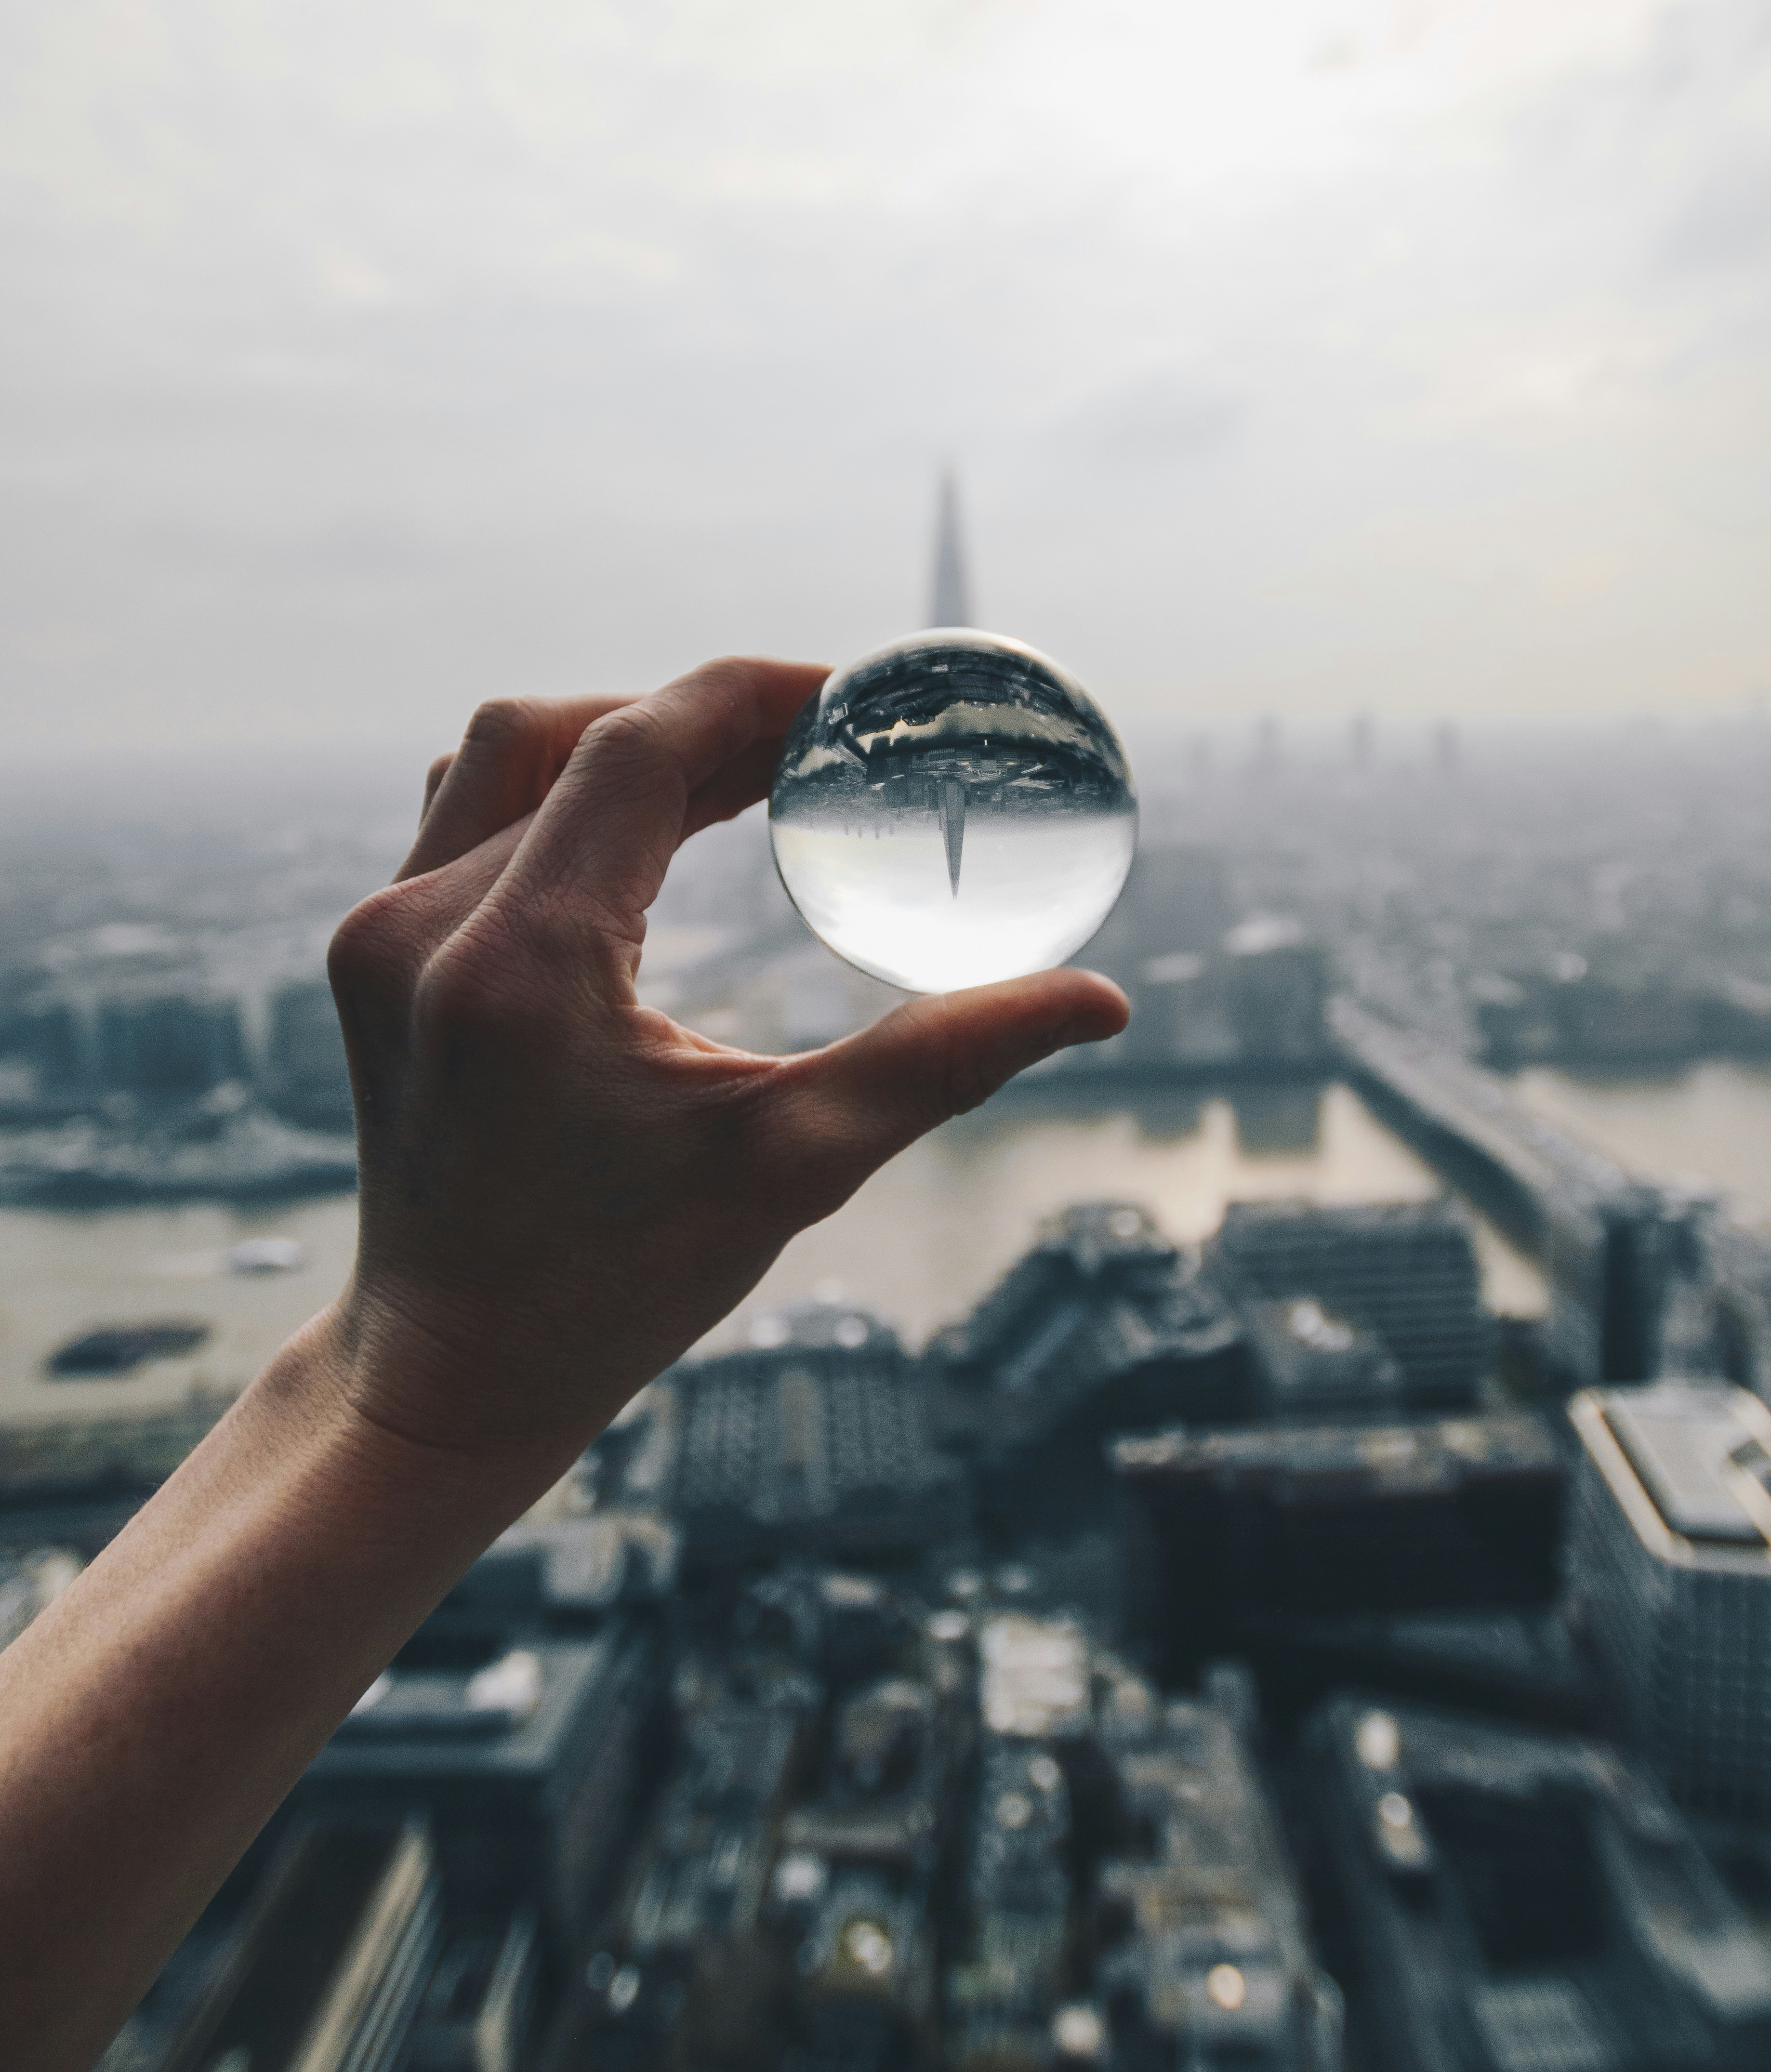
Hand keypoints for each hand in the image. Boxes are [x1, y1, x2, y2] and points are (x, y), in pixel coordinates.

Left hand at [317, 659, 1127, 1466]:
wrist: (451, 1373)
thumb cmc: (617, 1287)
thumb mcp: (793, 1167)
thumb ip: (940, 1063)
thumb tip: (1100, 1001)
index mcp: (521, 971)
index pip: (637, 751)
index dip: (751, 698)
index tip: (850, 700)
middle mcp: (424, 932)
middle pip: (570, 733)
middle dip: (703, 716)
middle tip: (821, 739)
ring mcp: (378, 938)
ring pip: (504, 756)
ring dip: (626, 743)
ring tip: (747, 769)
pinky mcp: (369, 953)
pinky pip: (466, 813)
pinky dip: (565, 793)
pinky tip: (655, 824)